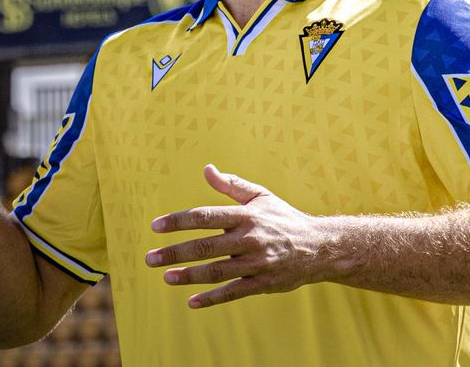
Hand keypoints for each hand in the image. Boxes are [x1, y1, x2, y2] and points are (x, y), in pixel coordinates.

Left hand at [146, 165, 336, 308]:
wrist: (319, 246)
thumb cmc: (284, 218)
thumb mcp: (261, 197)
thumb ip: (231, 185)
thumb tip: (206, 168)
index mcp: (246, 215)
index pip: (205, 216)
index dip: (179, 221)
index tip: (155, 226)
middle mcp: (249, 238)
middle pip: (205, 246)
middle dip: (175, 252)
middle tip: (149, 258)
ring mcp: (256, 262)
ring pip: (216, 271)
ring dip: (188, 275)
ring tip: (166, 277)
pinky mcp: (263, 283)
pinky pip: (233, 292)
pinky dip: (212, 298)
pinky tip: (191, 301)